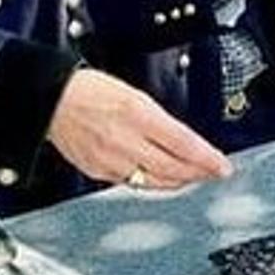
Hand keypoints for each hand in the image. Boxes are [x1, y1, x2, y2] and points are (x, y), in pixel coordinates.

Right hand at [48, 69, 231, 188]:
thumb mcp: (134, 96)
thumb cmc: (89, 90)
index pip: (184, 144)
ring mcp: (111, 160)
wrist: (51, 99)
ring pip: (154, 181)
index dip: (208, 159)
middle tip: (213, 173)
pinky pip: (132, 183)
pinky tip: (160, 178)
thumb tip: (183, 141)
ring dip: (178, 181)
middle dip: (198, 173)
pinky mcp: (98, 172)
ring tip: (192, 177)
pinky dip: (151, 181)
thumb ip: (159, 121)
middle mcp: (125, 141)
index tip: (223, 166)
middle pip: (173, 168)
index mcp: (138, 115)